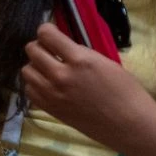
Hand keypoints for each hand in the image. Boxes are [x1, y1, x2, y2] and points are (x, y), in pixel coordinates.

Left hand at [20, 23, 155, 155]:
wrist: (129, 125)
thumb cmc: (127, 92)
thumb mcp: (105, 62)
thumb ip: (80, 53)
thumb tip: (63, 46)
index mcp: (80, 60)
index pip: (47, 35)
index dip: (47, 30)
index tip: (51, 33)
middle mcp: (61, 76)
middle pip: (32, 51)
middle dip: (40, 46)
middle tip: (50, 51)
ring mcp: (53, 94)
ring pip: (26, 70)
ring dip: (35, 66)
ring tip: (48, 69)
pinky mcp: (50, 109)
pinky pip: (29, 90)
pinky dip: (35, 84)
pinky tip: (47, 84)